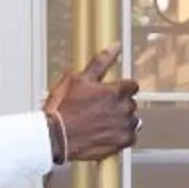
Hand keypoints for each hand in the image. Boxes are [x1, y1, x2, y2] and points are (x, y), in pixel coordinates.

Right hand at [46, 47, 142, 164]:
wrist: (56, 137)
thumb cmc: (64, 109)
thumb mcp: (78, 78)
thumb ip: (101, 62)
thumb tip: (114, 46)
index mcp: (116, 91)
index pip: (131, 85)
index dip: (119, 89)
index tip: (110, 94)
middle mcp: (124, 107)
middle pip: (130, 103)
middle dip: (118, 104)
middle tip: (99, 110)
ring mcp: (125, 125)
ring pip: (131, 119)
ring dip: (120, 120)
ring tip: (101, 122)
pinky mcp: (123, 141)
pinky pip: (130, 136)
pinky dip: (121, 135)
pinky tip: (105, 133)